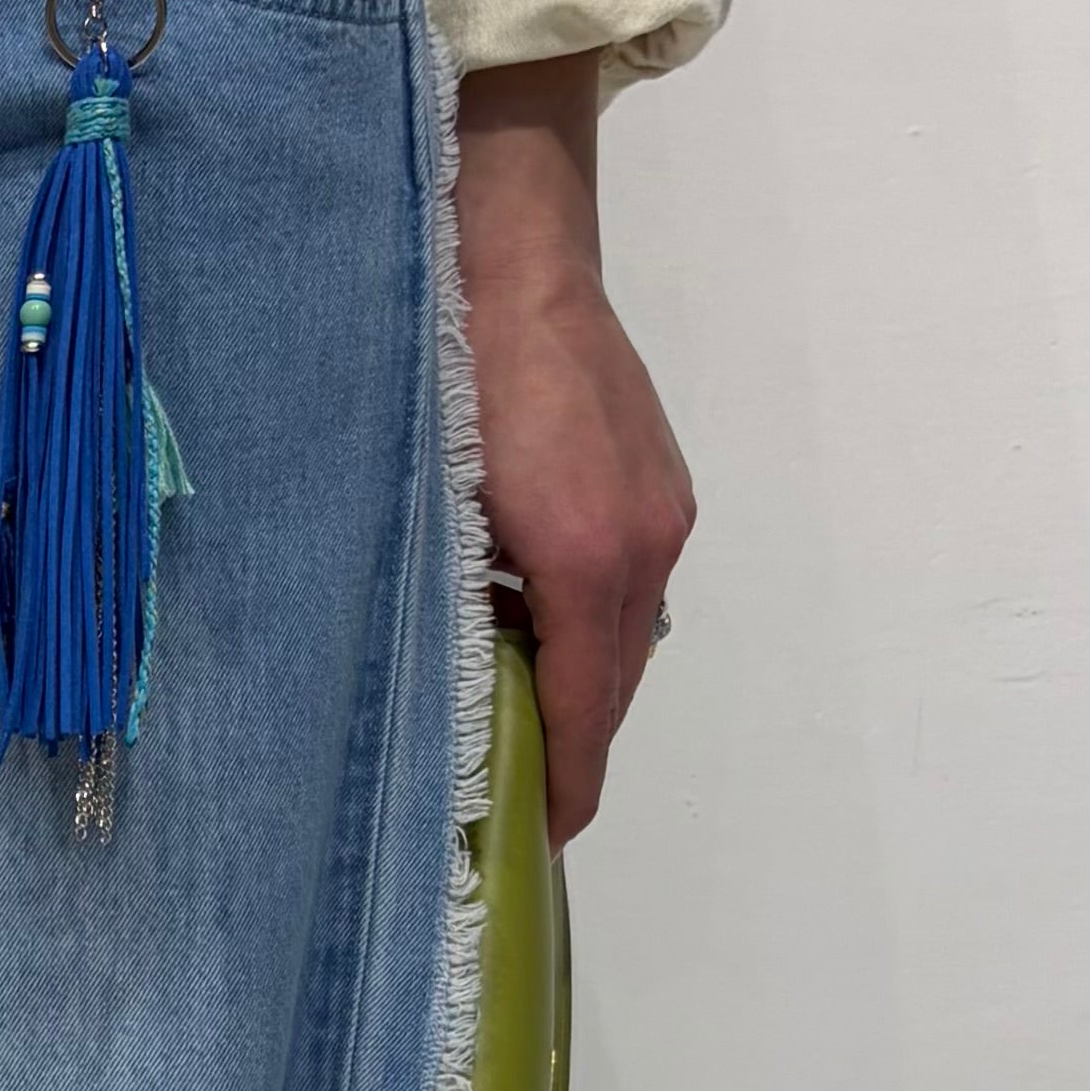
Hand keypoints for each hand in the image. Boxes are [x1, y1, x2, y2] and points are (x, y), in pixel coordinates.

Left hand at [453, 53, 695, 843]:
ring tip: (514, 732)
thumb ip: (446, 606)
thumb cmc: (443, 368)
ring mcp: (660, 509)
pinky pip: (624, 588)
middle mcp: (645, 544)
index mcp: (588, 560)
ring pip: (621, 640)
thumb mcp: (429, 504)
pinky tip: (529, 634)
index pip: (580, 716)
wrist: (505, 243)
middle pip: (611, 689)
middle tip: (512, 806)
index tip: (529, 847)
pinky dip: (584, 631)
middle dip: (568, 753)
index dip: (555, 788)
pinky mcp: (657, 479)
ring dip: (574, 690)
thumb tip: (441, 694)